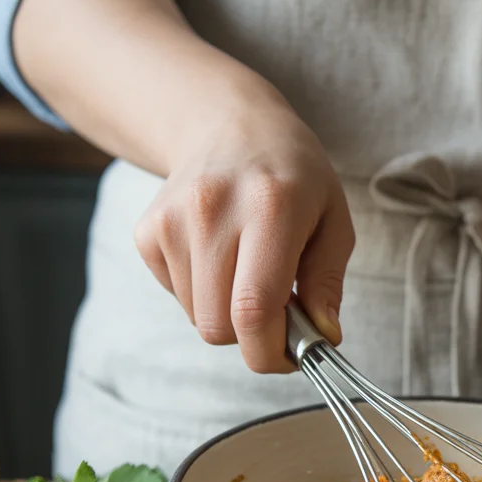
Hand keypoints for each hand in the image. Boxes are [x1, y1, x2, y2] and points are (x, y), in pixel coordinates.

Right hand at [133, 86, 353, 372]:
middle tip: (278, 314)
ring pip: (197, 318)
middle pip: (219, 326)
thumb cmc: (293, 177)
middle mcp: (213, 211)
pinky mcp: (147, 232)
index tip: (290, 357)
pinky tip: (220, 257)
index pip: (254, 311)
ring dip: (228, 313)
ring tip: (248, 272)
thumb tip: (322, 338)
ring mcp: (172, 221)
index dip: (270, 353)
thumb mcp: (333, 220)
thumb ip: (327, 282)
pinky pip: (179, 298)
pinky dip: (203, 294)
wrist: (228, 125)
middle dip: (252, 338)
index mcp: (271, 208)